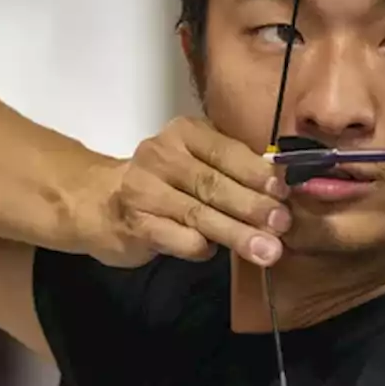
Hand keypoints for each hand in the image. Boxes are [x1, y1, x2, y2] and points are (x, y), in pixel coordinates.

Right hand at [86, 117, 290, 267]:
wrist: (99, 203)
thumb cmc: (164, 184)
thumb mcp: (196, 163)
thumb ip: (233, 172)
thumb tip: (284, 194)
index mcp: (185, 134)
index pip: (228, 152)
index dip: (258, 174)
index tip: (286, 192)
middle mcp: (161, 156)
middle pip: (215, 184)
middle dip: (253, 207)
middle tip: (284, 225)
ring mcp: (144, 190)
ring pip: (199, 213)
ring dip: (237, 233)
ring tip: (268, 251)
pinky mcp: (135, 223)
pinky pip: (177, 237)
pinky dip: (200, 247)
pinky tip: (212, 251)